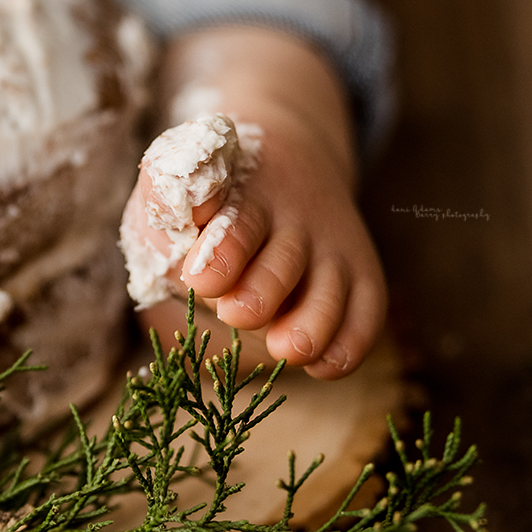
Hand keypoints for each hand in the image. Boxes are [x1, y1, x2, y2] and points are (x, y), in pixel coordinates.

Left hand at [128, 25, 386, 379]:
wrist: (288, 165)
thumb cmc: (212, 197)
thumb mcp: (177, 183)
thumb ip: (165, 199)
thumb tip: (181, 233)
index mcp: (244, 193)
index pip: (238, 222)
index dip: (223, 252)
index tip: (201, 280)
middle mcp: (296, 219)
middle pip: (284, 262)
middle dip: (261, 294)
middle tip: (234, 313)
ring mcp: (332, 247)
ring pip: (332, 291)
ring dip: (311, 325)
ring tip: (284, 350)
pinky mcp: (360, 274)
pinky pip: (367, 313)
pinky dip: (349, 344)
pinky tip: (319, 365)